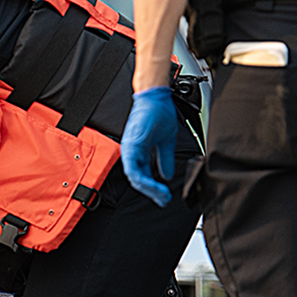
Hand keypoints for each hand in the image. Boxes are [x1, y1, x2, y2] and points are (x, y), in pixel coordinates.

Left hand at [120, 86, 177, 206]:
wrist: (156, 97)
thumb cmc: (159, 113)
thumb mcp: (166, 142)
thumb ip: (165, 159)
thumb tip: (167, 175)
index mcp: (139, 151)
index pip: (143, 176)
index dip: (154, 189)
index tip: (165, 196)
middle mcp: (132, 152)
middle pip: (138, 180)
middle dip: (153, 193)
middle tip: (164, 200)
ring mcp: (129, 149)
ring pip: (134, 178)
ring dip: (149, 189)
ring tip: (162, 195)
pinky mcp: (130, 146)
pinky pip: (133, 169)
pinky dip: (143, 180)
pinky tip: (154, 185)